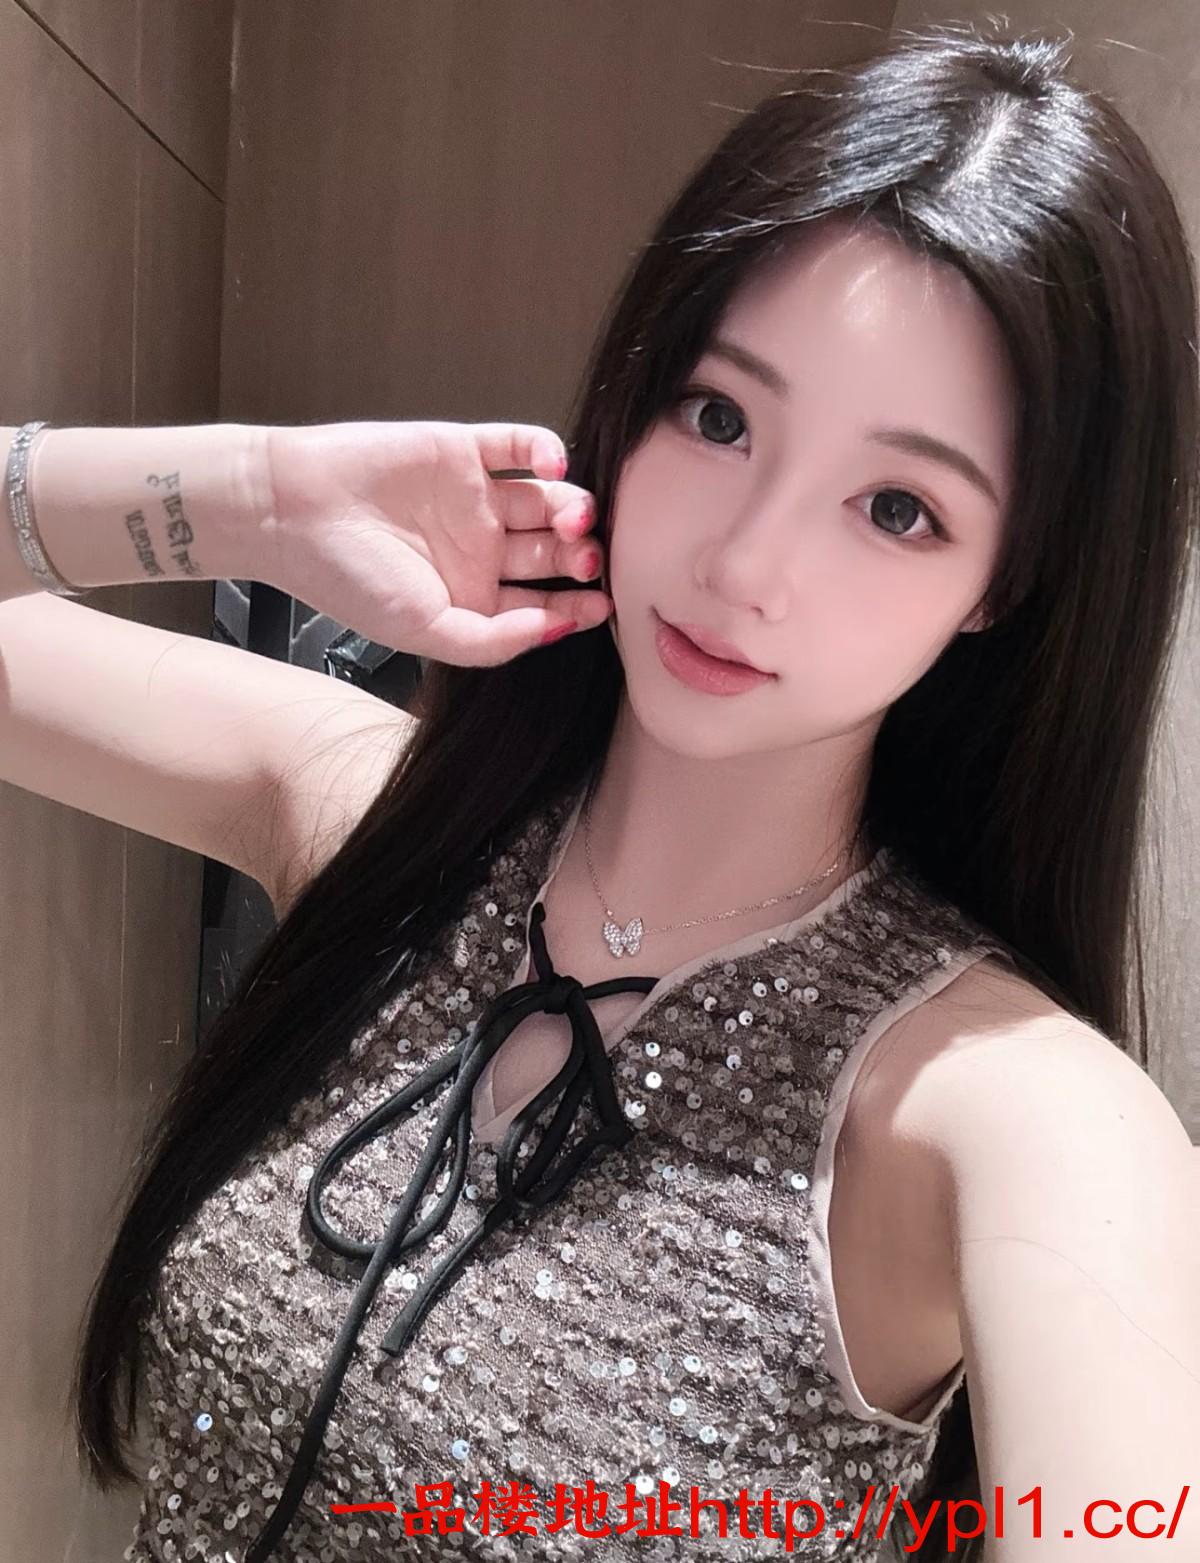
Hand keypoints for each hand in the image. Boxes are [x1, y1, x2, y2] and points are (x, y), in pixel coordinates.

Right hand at [255, 419, 610, 664]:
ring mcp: (476, 498)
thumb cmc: (348, 579)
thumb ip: (491, 640)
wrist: (289, 513)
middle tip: (587, 560)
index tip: (602, 607)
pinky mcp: (464, 450)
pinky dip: (546, 452)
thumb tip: (554, 631)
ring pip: (547, 501)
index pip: (544, 602)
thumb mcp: (424, 630)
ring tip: (574, 518)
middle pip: (554, 551)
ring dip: (573, 508)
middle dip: (580, 556)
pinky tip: (555, 468)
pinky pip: (520, 446)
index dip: (577, 605)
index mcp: (475, 595)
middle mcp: (481, 548)